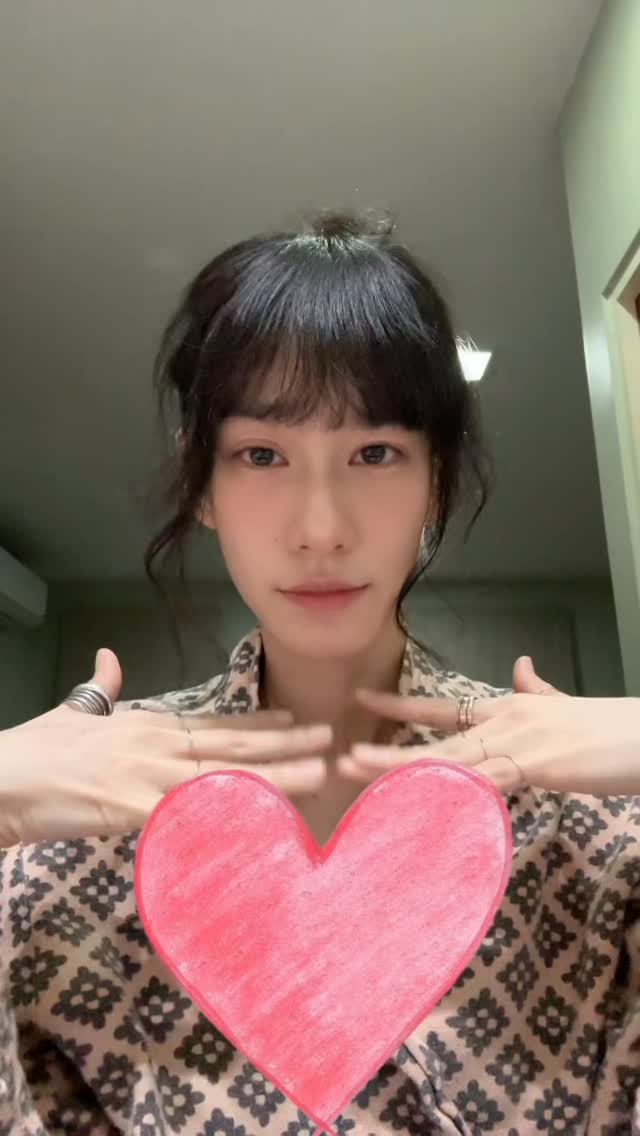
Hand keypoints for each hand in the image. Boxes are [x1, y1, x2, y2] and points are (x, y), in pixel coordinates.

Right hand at [1, 647, 332, 845]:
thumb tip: (108, 659)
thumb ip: (100, 688)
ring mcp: (146, 772)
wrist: (1, 777)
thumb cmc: (34, 750)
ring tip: (318, 773)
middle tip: (329, 739)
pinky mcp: (131, 805)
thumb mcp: (73, 712)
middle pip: (232, 746)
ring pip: (225, 776)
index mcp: (147, 723)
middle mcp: (156, 742)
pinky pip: (192, 814)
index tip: (292, 721)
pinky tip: (264, 820)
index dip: (257, 724)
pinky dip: (229, 815)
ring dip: (276, 776)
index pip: (215, 723)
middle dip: (285, 744)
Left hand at [337, 656, 639, 797]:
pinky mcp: (536, 763)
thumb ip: (537, 691)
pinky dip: (452, 788)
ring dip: (404, 770)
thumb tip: (522, 666)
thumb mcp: (564, 707)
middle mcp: (504, 720)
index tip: (364, 701)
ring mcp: (518, 740)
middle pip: (435, 738)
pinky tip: (422, 797)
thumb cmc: (610, 729)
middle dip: (389, 750)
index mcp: (508, 709)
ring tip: (362, 773)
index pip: (444, 708)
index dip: (402, 707)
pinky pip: (484, 779)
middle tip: (344, 757)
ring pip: (448, 758)